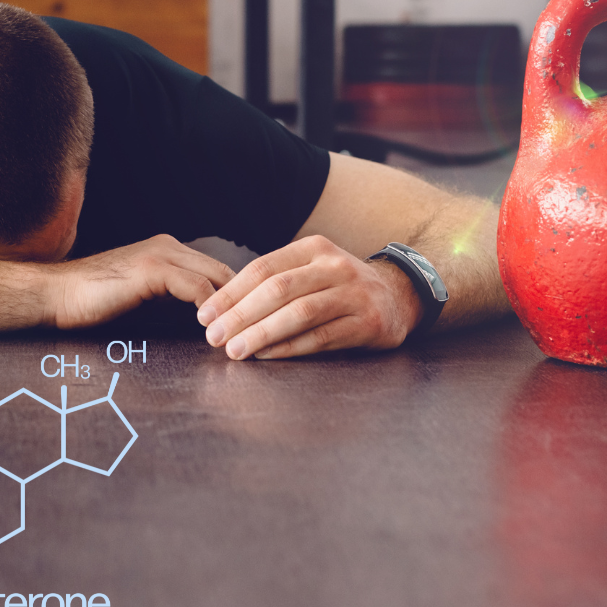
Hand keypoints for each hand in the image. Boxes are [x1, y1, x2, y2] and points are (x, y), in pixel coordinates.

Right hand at [45, 235, 234, 329]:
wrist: (57, 294)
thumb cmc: (93, 301)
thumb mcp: (142, 296)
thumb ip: (170, 298)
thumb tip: (201, 319)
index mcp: (167, 249)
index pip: (217, 268)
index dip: (236, 294)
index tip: (249, 320)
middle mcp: (169, 246)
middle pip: (224, 270)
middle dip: (243, 299)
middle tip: (256, 328)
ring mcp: (161, 254)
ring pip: (216, 276)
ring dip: (231, 307)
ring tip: (239, 334)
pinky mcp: (152, 269)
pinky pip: (197, 287)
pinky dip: (210, 308)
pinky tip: (212, 329)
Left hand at [196, 234, 423, 359]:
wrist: (401, 296)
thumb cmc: (341, 287)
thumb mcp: (313, 270)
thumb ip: (276, 282)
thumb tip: (221, 308)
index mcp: (314, 249)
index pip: (263, 268)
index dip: (231, 292)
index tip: (205, 314)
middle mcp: (335, 266)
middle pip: (278, 289)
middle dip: (240, 314)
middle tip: (213, 336)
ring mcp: (354, 294)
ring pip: (299, 314)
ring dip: (262, 334)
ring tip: (235, 350)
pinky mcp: (368, 323)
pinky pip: (321, 338)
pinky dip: (290, 348)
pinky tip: (267, 356)